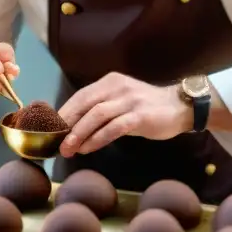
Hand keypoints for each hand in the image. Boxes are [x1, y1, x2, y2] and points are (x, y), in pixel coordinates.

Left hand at [58, 73, 190, 156]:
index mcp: (109, 82)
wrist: (180, 108)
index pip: (80, 96)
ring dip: (79, 133)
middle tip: (55, 143)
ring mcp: (129, 101)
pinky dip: (98, 139)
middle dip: (67, 124)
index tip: (51, 131)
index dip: (63, 113)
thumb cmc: (146, 109)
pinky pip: (114, 128)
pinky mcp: (140, 116)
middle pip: (84, 104)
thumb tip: (72, 129)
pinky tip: (88, 149)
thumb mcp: (121, 103)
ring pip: (97, 115)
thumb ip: (100, 110)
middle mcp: (117, 87)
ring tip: (68, 149)